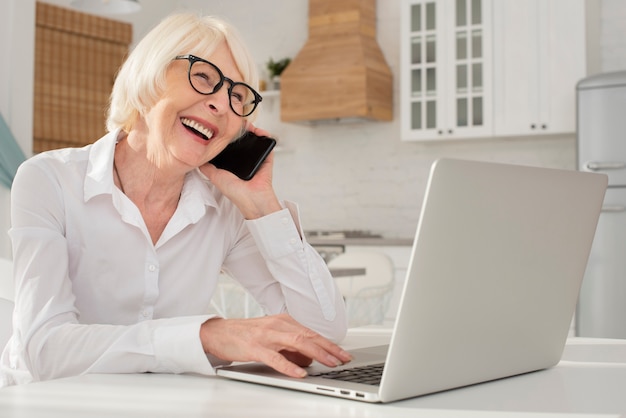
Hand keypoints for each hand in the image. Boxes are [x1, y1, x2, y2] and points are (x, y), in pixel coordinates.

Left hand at [200, 124, 281, 218]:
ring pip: (254, 139)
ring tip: (244, 123)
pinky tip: (257, 130)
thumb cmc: (235, 191)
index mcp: (233, 163)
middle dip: (238, 129)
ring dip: (250, 129)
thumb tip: (197, 158)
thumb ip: (206, 166)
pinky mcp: (267, 158)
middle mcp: (245, 159)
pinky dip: (264, 134)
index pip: (229, 144)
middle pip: (242, 139)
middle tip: (233, 121)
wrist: (251, 199)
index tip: (222, 125)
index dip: (226, 135)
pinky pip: (267, 143)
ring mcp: (256, 157)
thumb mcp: (214, 176)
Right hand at [200, 314, 351, 377]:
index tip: (343, 354)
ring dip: (316, 354)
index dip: (330, 344)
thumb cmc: (247, 335)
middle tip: (343, 359)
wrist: (219, 332)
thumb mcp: (273, 336)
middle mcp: (278, 326)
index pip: (312, 333)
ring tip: (329, 363)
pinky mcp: (255, 347)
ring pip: (297, 343)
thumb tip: (309, 359)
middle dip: (329, 349)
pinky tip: (299, 373)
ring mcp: (267, 336)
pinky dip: (289, 366)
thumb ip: (291, 345)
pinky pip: (275, 358)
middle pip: (309, 336)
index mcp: (284, 321)